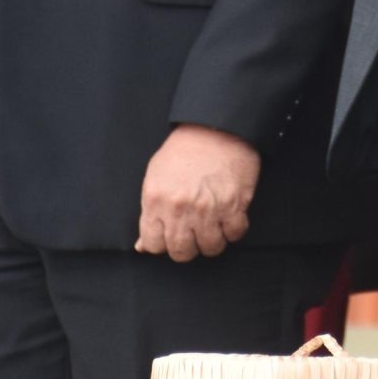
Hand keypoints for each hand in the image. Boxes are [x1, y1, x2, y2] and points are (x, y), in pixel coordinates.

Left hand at [136, 125, 260, 260]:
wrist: (216, 126)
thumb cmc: (185, 148)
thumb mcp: (156, 175)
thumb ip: (149, 212)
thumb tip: (143, 245)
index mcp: (156, 200)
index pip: (152, 245)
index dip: (162, 244)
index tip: (170, 237)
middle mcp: (180, 209)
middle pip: (181, 252)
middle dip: (187, 247)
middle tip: (193, 234)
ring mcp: (208, 209)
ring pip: (210, 248)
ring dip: (212, 241)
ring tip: (213, 228)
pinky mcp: (234, 204)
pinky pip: (235, 234)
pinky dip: (234, 230)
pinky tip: (230, 219)